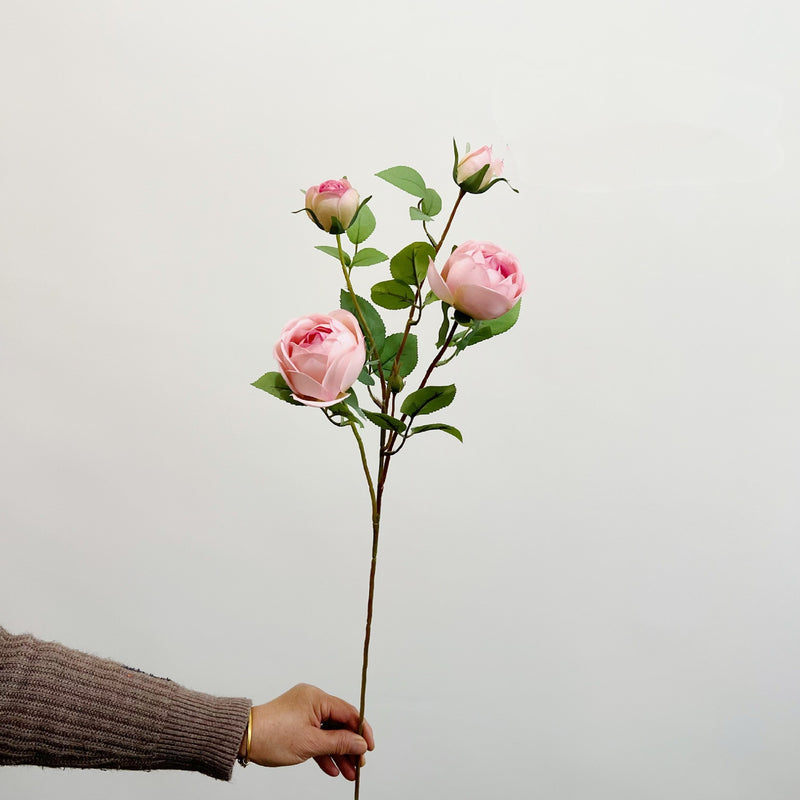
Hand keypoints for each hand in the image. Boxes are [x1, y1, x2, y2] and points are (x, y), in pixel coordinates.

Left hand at [241, 683, 374, 780]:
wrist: (243, 738)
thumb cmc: (273, 735)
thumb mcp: (311, 743)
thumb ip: (339, 743)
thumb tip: (361, 743)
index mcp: (317, 698)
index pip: (349, 712)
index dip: (362, 731)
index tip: (369, 748)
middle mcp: (312, 701)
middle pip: (340, 724)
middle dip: (350, 746)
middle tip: (359, 765)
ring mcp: (304, 712)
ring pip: (328, 733)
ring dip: (338, 753)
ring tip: (348, 773)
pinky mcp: (296, 723)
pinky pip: (316, 736)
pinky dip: (323, 752)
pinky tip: (332, 769)